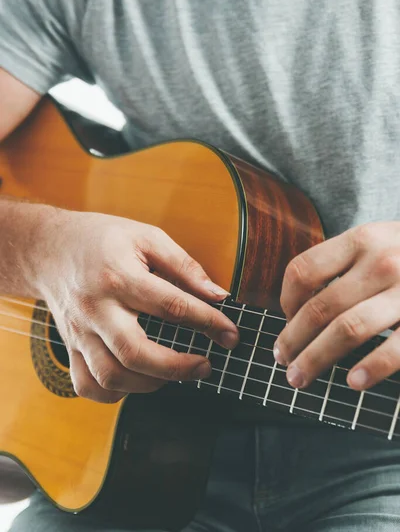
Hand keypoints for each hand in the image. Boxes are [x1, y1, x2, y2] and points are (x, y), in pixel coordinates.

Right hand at [33, 210, 238, 402]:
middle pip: (135, 352)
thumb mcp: (146, 236)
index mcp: (119, 275)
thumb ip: (184, 265)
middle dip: (177, 367)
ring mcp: (80, 332)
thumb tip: (218, 295)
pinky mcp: (71, 347)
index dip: (208, 322)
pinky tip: (137, 380)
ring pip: (110, 376)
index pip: (171, 306)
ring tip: (174, 372)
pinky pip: (87, 385)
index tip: (230, 334)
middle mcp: (96, 308)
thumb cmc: (102, 239)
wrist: (49, 248)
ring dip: (150, 384)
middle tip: (205, 365)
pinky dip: (115, 393)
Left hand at [274, 222, 399, 390]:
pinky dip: (371, 368)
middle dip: (292, 340)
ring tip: (300, 377)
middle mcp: (382, 261)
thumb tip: (296, 303)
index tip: (284, 319)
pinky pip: (395, 348)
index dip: (284, 300)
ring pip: (347, 330)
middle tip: (281, 359)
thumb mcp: (379, 240)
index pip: (303, 270)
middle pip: (319, 307)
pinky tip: (352, 382)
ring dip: (316, 358)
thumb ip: (343, 261)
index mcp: (362, 239)